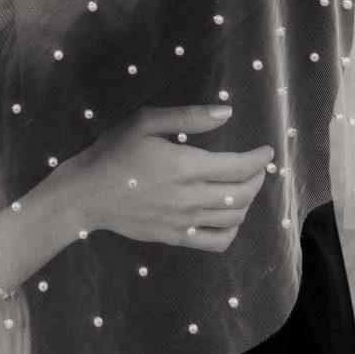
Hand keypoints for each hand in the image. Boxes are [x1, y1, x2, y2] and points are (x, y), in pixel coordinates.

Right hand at [61, 105, 272, 252]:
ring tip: (245, 186)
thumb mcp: (146, 121)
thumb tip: (227, 112)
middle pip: (243, 193)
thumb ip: (189, 117)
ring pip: (234, 218)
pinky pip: (216, 241)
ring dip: (248, 201)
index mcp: (185, 165)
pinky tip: (229, 216)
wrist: (87, 192)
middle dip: (258, 178)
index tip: (267, 151)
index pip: (239, 167)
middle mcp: (190, 197)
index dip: (259, 159)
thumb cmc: (114, 151)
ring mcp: (184, 221)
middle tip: (257, 166)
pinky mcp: (176, 237)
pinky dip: (232, 230)